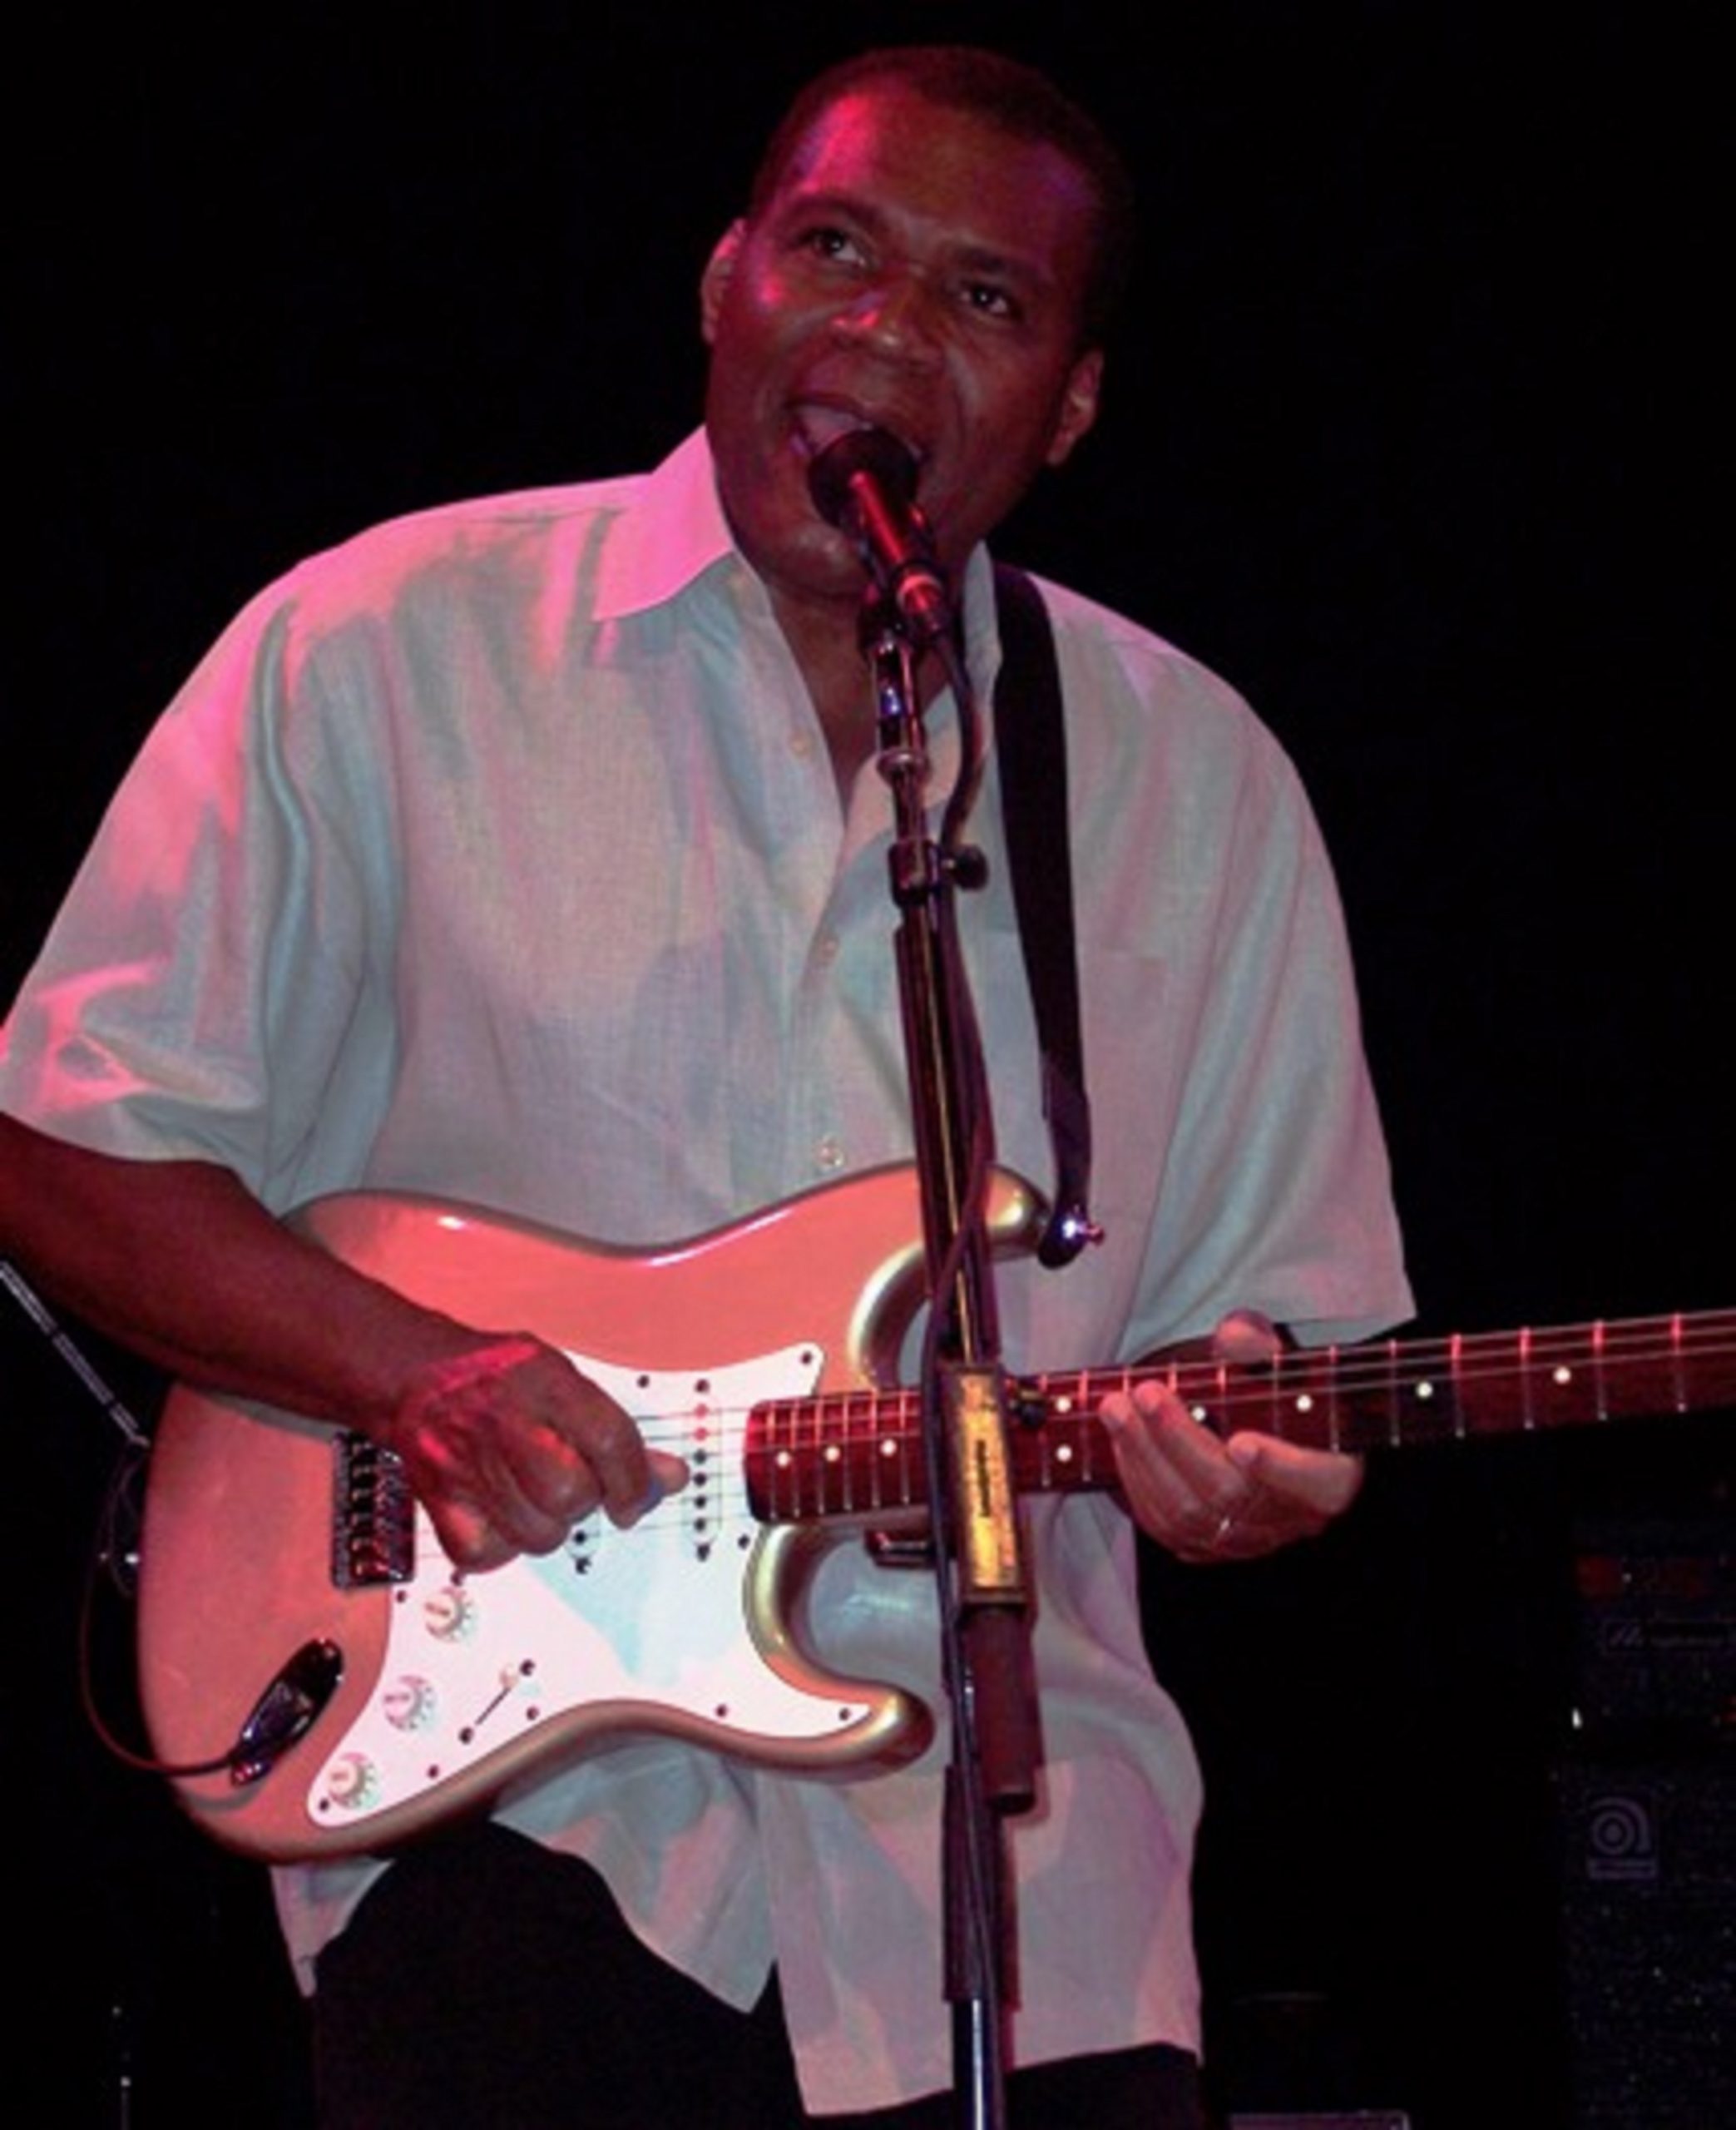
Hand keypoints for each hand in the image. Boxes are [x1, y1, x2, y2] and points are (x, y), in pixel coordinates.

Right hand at [380, 1334, 686, 1571]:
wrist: (418, 1376)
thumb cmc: (499, 1378)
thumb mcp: (566, 1382)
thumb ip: (618, 1431)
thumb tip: (672, 1478)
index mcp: (546, 1381)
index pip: (610, 1441)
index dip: (635, 1481)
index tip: (635, 1499)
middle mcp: (505, 1421)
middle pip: (571, 1494)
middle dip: (586, 1500)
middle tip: (576, 1487)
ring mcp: (467, 1464)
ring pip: (537, 1534)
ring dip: (549, 1526)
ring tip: (538, 1497)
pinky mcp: (440, 1499)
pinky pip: (488, 1553)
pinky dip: (504, 1546)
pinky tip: (504, 1513)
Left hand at [1099, 1310, 1362, 1562]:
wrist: (1274, 1443)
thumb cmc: (1283, 1404)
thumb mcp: (1284, 1369)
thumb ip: (1261, 1351)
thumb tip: (1234, 1335)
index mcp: (1332, 1477)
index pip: (1317, 1484)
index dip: (1279, 1467)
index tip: (1242, 1443)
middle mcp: (1292, 1518)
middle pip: (1232, 1493)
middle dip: (1177, 1440)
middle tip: (1143, 1394)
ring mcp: (1249, 1539)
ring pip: (1192, 1515)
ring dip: (1145, 1458)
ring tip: (1118, 1410)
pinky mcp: (1212, 1547)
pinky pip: (1168, 1528)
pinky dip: (1139, 1485)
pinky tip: (1122, 1445)